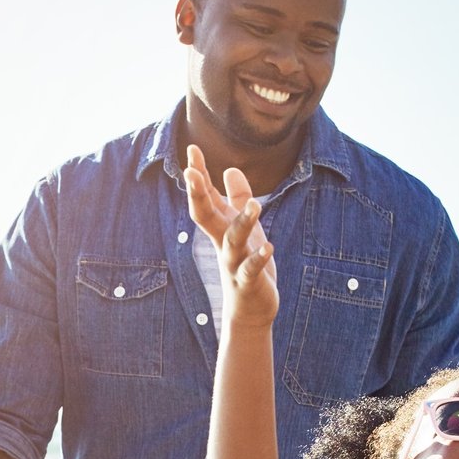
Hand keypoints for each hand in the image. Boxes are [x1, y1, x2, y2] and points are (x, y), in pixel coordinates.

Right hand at [185, 145, 276, 326]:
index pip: (205, 197)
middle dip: (198, 194)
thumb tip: (229, 169)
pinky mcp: (249, 282)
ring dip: (242, 222)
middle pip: (205, 216)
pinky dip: (258, 259)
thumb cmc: (246, 264)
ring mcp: (234, 263)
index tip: (191, 149)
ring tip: (255, 203)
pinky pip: (252, 269)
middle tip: (191, 171)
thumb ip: (236, 199)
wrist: (249, 310)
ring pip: (233, 240)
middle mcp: (222, 243)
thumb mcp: (244, 228)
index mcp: (221, 228)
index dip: (198, 175)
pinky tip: (268, 248)